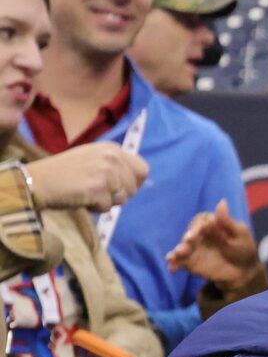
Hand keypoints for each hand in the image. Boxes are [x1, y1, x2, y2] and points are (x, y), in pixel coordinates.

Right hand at [27, 142, 147, 212]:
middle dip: (118, 195)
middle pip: (133, 188)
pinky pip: (107, 208)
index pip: (142, 169)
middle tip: (95, 191)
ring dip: (106, 202)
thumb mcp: (92, 159)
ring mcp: (106, 172)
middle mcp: (112, 157)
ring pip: (122, 199)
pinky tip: (80, 198)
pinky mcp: (99, 189)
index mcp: (112, 148)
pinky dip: (95, 208)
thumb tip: (137, 181)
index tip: (119, 187)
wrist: (37, 181)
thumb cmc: (64, 173)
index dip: (133, 182)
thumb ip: (114, 165)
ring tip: (86, 192)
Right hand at [167, 200, 261, 287]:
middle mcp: (199, 235)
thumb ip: (227, 221)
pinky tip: (172, 267)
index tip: (192, 236)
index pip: (199, 222)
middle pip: (188, 235)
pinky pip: (180, 261)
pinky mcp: (191, 261)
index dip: (195, 227)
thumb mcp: (240, 234)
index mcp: (210, 224)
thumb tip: (222, 202)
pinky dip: (174, 263)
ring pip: (181, 248)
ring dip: (177, 251)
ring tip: (175, 257)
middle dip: (185, 241)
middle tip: (185, 247)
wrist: (244, 270)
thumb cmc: (243, 248)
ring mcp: (193, 248)